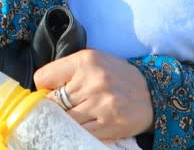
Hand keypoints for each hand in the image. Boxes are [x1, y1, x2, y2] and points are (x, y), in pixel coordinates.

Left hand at [34, 49, 153, 140]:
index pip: (43, 77)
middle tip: (60, 108)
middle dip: (53, 107)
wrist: (152, 93)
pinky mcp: (110, 124)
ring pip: (65, 119)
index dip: (43, 88)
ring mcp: (101, 104)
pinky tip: (84, 124)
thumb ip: (67, 70)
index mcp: (84, 61)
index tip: (49, 92)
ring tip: (73, 116)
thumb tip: (41, 90)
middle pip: (53, 102)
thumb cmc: (115, 75)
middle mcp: (92, 81)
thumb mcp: (92, 61)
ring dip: (65, 121)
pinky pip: (81, 132)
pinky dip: (78, 131)